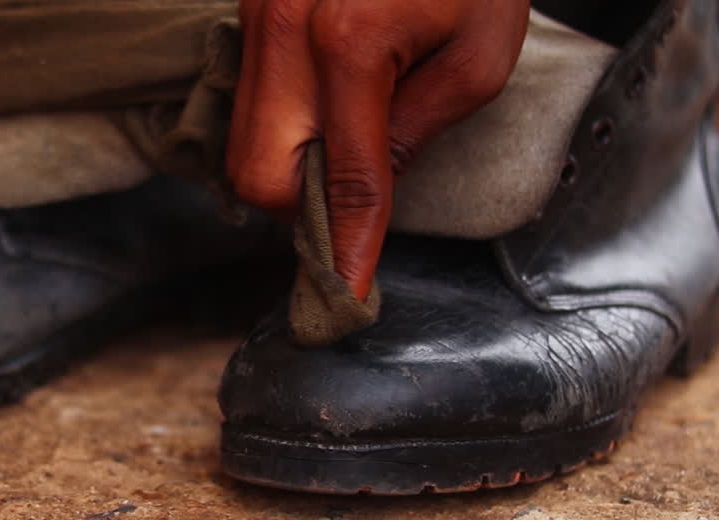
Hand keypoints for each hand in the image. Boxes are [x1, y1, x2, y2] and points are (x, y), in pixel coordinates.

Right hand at [227, 0, 530, 299]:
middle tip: (345, 212)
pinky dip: (277, 130)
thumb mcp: (478, 55)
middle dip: (296, 212)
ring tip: (338, 159)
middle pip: (257, 175)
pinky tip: (318, 119)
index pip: (343, 177)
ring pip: (241, 142)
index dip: (347, 244)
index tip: (348, 292)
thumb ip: (415, 133)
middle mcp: (284, 28)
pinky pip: (246, 101)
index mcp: (349, 41)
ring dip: (285, 173)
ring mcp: (256, 14)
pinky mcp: (248, 6)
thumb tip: (361, 200)